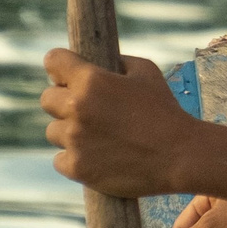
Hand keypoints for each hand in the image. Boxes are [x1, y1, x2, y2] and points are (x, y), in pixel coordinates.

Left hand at [40, 49, 196, 200]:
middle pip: (47, 99)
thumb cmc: (166, 111)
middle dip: (63, 102)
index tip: (65, 75)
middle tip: (86, 111)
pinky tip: (96, 157)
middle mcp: (77, 108)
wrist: (180, 156)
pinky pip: (59, 160)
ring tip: (97, 138)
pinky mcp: (76, 167)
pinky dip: (74, 159)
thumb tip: (100, 63)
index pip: (53, 60)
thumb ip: (117, 63)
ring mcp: (74, 139)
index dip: (60, 67)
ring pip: (53, 132)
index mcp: (91, 80)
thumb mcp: (146, 73)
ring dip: (69, 133)